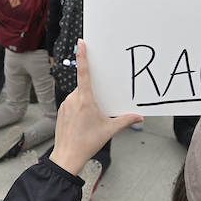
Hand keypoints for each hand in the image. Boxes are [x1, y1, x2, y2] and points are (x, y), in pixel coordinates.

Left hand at [49, 40, 142, 175]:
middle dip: (94, 95)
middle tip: (98, 110)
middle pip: (85, 88)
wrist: (67, 156)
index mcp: (85, 99)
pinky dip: (79, 109)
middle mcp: (73, 98)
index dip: (82, 56)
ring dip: (86, 103)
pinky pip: (72, 104)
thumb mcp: (109, 130)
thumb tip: (139, 118)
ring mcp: (65, 104)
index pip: (83, 72)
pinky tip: (83, 122)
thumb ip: (125, 121)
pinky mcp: (61, 111)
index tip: (81, 43)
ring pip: (78, 97)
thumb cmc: (87, 142)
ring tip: (90, 121)